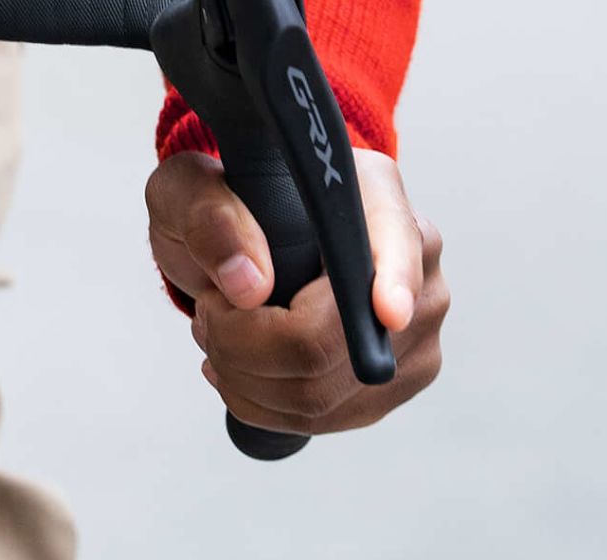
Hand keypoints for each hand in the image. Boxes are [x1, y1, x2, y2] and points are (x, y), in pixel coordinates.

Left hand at [146, 145, 444, 437]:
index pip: (397, 241)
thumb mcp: (190, 188)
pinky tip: (237, 371)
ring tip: (216, 338)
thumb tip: (249, 285)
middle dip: (254, 344)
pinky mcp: (393, 382)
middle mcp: (415, 262)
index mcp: (376, 194)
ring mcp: (413, 329)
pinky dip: (266, 405)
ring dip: (251, 379)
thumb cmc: (225, 206)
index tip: (385, 311)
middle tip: (208, 316)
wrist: (246, 240)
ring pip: (328, 391)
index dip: (396, 280)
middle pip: (347, 339)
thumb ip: (208, 216)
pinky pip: (328, 418)